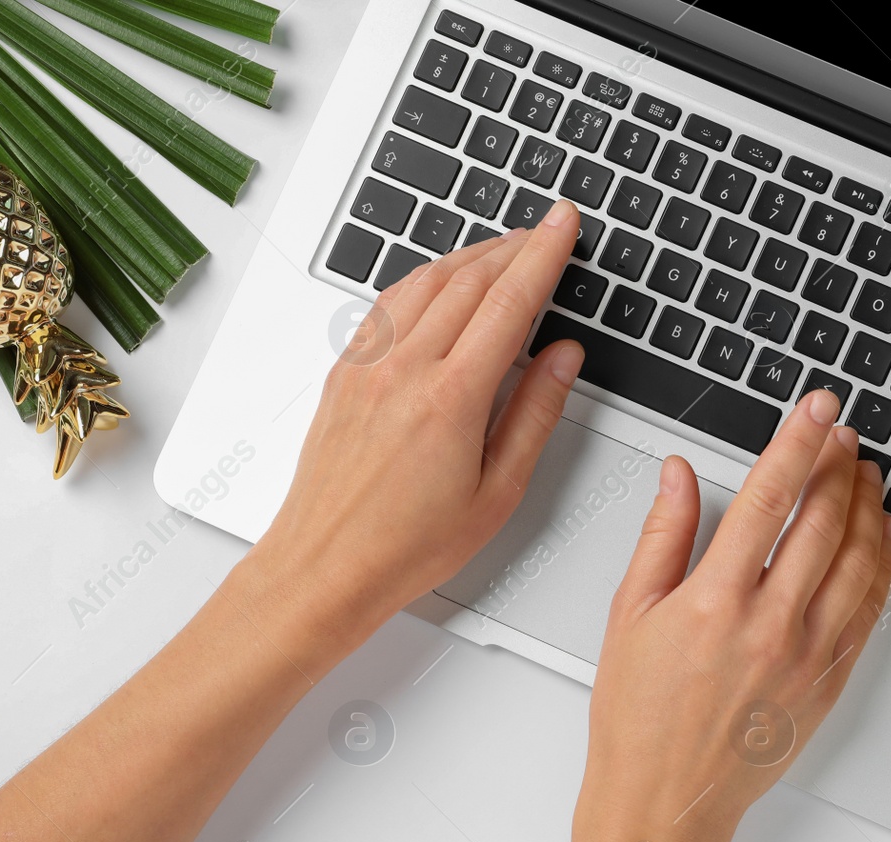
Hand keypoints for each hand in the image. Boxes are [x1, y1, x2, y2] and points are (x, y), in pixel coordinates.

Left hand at [244, 201, 583, 636]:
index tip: (565, 225)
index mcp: (451, 399)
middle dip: (515, 246)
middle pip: (470, 280)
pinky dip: (424, 278)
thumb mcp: (497, 493)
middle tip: (546, 231)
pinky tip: (441, 281)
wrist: (325, 567)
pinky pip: (388, 304)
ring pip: (425, 281)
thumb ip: (535, 415)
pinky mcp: (345, 373)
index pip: (510, 301)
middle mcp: (405, 370)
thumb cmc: (406, 546)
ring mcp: (368, 366)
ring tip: (503, 248)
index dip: (545, 254)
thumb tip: (562, 358)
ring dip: (470, 255)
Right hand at [577, 390, 890, 841]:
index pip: (769, 498)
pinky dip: (883, 566)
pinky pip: (869, 612)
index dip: (798, 442)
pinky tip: (882, 539)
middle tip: (843, 432)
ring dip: (867, 508)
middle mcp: (770, 626)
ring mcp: (807, 657)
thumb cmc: (637, 719)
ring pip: (857, 563)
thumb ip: (662, 536)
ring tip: (868, 473)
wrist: (664, 803)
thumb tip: (678, 475)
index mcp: (715, 601)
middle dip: (837, 466)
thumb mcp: (629, 615)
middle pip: (822, 522)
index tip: (816, 409)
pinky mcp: (828, 685)